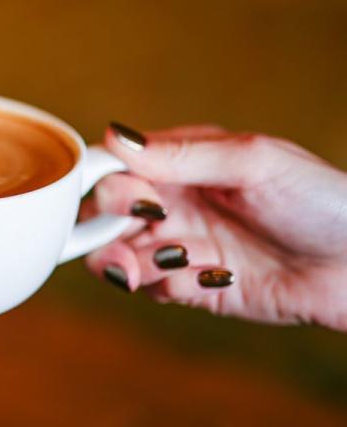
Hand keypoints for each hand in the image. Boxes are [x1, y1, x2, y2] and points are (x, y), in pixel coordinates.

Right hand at [85, 123, 346, 331]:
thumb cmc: (322, 201)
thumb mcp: (254, 163)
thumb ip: (182, 154)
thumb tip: (114, 137)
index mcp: (184, 162)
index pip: (117, 165)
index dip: (104, 181)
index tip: (122, 198)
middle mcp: (177, 202)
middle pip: (106, 213)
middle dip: (105, 227)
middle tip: (133, 238)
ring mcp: (184, 245)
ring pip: (120, 255)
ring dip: (126, 263)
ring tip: (149, 270)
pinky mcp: (197, 287)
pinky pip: (158, 290)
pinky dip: (172, 287)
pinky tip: (210, 280)